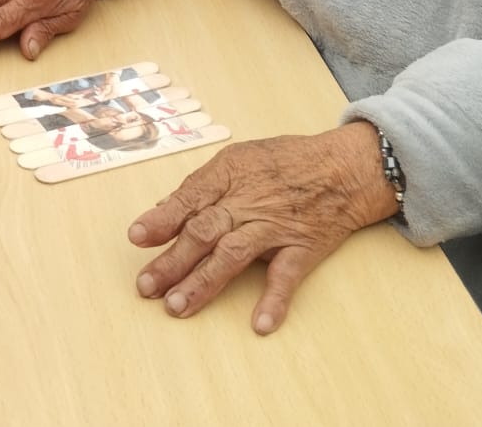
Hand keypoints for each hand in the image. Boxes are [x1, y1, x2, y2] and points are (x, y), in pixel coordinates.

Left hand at [128, 123, 397, 330]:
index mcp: (229, 175)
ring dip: (204, 282)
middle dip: (172, 260)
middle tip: (146, 286)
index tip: (136, 237)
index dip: (161, 219)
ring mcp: (274, 226)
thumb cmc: (287, 160)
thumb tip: (164, 210)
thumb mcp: (240, 158)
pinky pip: (286, 275)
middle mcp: (247, 202)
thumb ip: (202, 186)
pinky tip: (260, 323)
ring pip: (233, 255)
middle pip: (203, 232)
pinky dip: (274, 299)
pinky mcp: (302, 247)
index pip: (189, 199)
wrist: (344, 166)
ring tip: (178, 306)